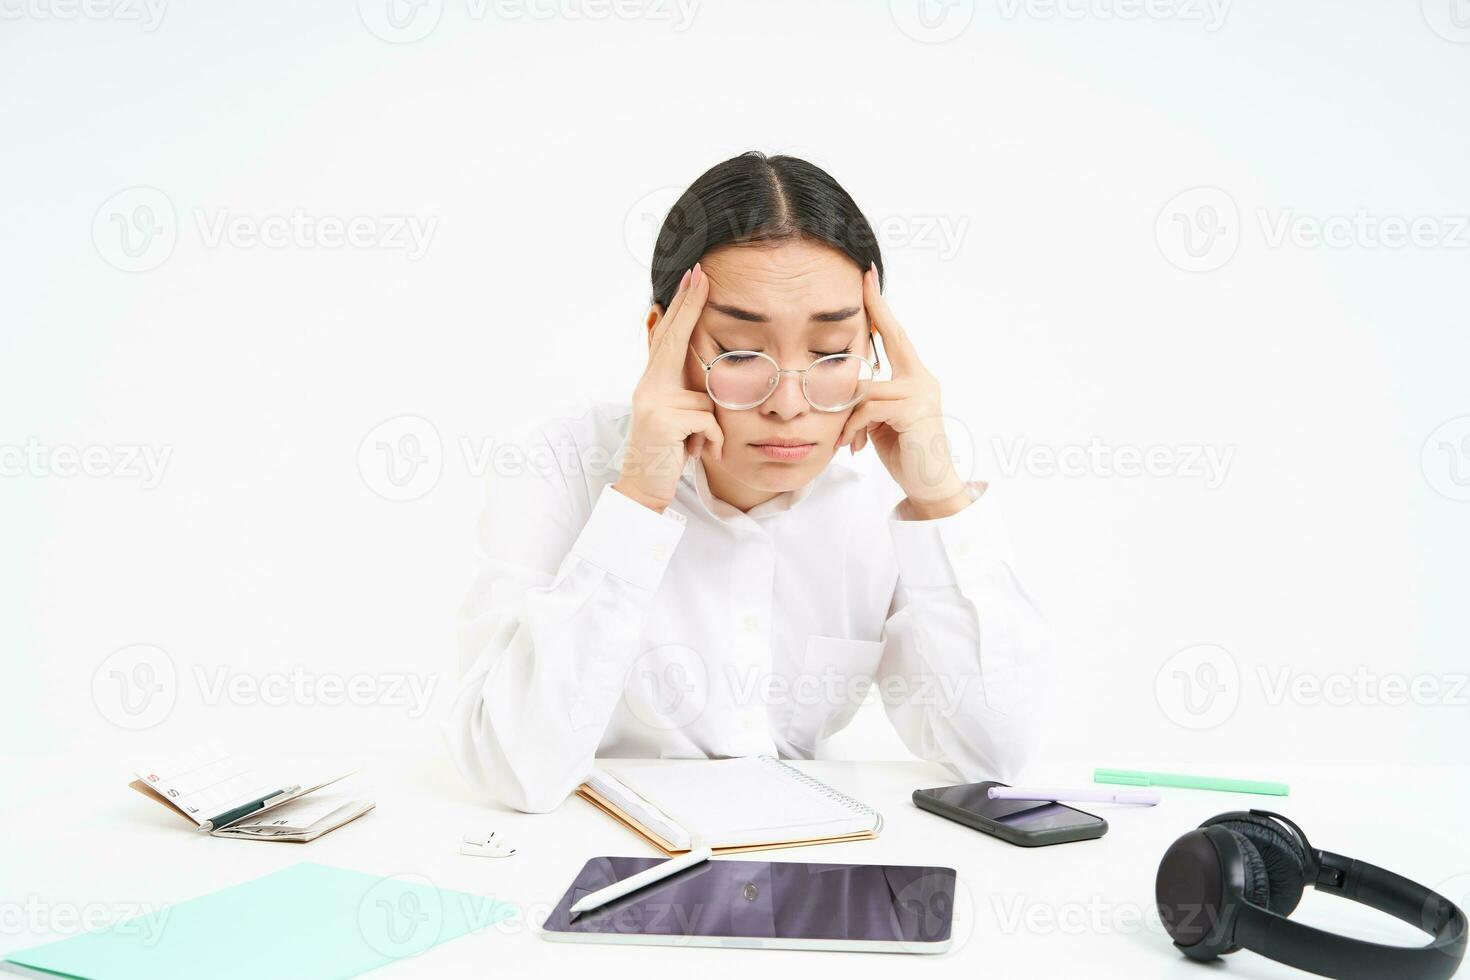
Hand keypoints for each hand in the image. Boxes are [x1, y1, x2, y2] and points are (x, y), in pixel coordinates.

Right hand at [613, 262, 724, 512]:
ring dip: (708, 429)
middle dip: (688, 306)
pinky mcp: (664, 422)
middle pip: (673, 340)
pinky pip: (708, 422)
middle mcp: (648, 386)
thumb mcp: (671, 412)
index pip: (666, 336)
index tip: (692, 278)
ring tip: (692, 445)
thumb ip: (675, 383)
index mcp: (652, 381)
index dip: (679, 307)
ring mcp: (653, 403)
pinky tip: (693, 454)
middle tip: (699, 274)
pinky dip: (709, 441)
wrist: (644, 487)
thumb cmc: (665, 450)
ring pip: (707, 399)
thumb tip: (673, 350)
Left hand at [836, 262, 972, 519]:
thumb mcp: (881, 420)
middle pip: (894, 337)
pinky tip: (853, 448)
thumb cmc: (905, 453)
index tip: (869, 278)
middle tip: (864, 278)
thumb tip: (846, 385)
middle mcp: (922, 378)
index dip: (881, 307)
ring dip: (848, 415)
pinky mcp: (914, 411)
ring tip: (844, 440)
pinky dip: (853, 428)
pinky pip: (867, 408)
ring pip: (866, 387)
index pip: (895, 335)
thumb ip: (871, 397)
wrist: (930, 487)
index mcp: (915, 377)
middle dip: (877, 307)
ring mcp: (921, 393)